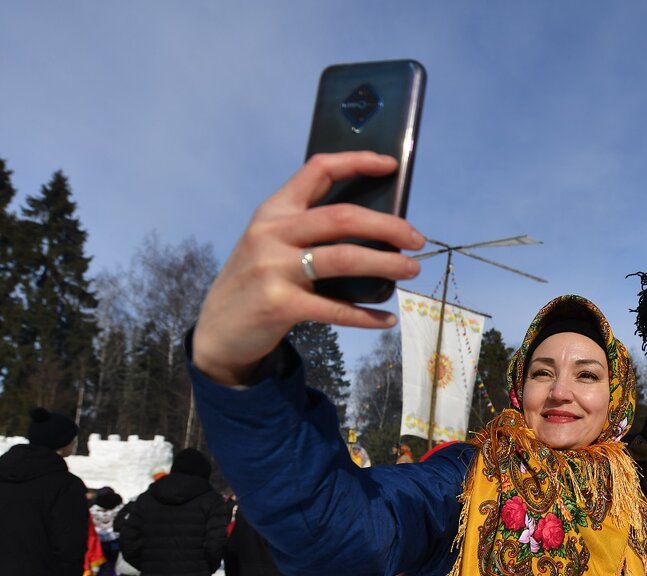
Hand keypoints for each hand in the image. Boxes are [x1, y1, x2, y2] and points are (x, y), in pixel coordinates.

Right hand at [192, 151, 425, 385]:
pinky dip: (366, 316)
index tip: (391, 165)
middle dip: (388, 226)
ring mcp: (273, 269)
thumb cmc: (257, 282)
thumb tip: (374, 227)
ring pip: (345, 259)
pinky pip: (336, 310)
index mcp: (274, 211)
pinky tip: (385, 319)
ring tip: (411, 269)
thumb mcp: (271, 244)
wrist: (218, 331)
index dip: (357, 161)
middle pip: (343, 217)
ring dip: (386, 264)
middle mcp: (272, 233)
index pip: (317, 170)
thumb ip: (307, 229)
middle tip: (416, 239)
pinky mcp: (279, 305)